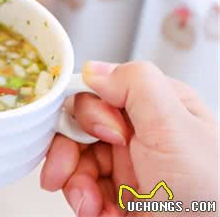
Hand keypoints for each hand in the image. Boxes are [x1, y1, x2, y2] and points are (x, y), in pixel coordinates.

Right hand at [41, 61, 217, 215]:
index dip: (87, 110)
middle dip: (68, 146)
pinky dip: (82, 201)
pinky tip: (96, 211)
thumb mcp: (175, 126)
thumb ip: (136, 84)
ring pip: (75, 157)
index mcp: (157, 107)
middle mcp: (141, 134)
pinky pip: (82, 190)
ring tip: (85, 199)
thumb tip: (94, 70)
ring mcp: (129, 167)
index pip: (101, 90)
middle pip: (80, 124)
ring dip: (72, 178)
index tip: (98, 133)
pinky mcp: (119, 199)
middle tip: (68, 166)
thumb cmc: (213, 196)